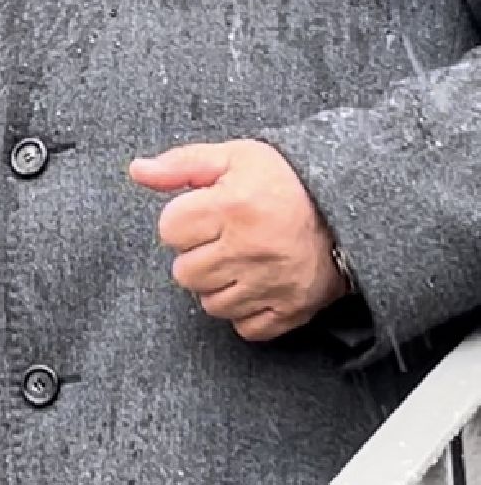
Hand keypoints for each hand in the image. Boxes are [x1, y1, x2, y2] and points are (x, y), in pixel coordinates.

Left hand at [129, 138, 348, 342]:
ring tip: (238, 260)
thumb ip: (181, 164)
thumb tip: (138, 171)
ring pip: (211, 304)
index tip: (202, 215)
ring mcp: (273, 284)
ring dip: (217, 285)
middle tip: (220, 239)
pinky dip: (245, 311)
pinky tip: (254, 285)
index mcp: (234, 207)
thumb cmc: (283, 180)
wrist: (347, 207)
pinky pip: (246, 328)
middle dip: (196, 255)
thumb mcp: (232, 157)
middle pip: (185, 273)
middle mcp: (252, 249)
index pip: (170, 230)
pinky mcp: (293, 310)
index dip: (181, 221)